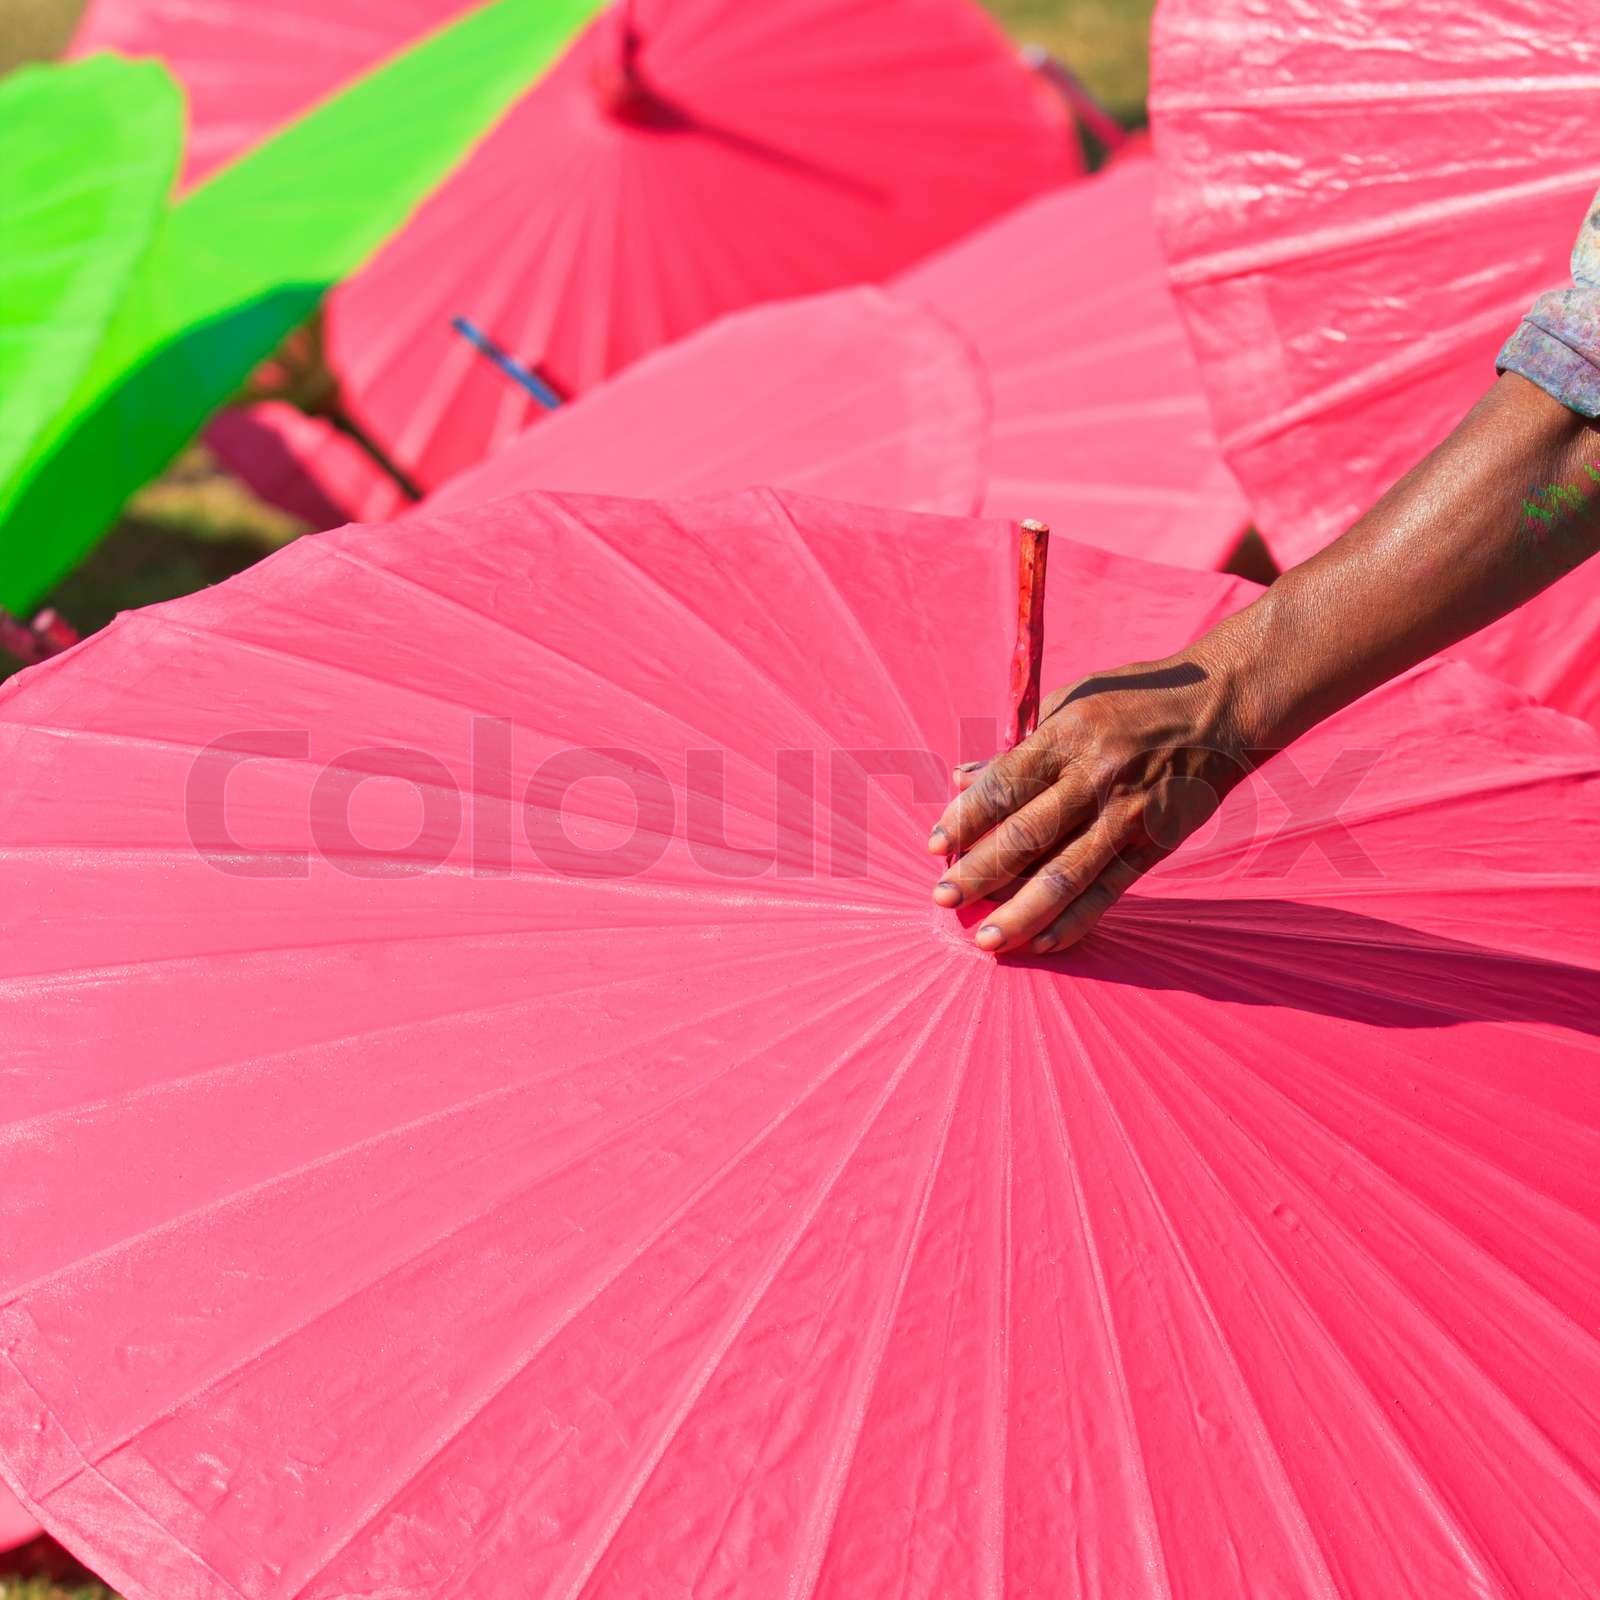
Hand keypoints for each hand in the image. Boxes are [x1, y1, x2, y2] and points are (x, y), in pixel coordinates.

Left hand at [927, 652, 1256, 954]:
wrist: (1223, 706)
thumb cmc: (1135, 699)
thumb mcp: (1071, 702)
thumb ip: (1019, 747)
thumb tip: (963, 779)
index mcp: (1067, 735)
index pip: (1003, 785)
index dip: (964, 819)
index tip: (935, 847)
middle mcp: (1096, 776)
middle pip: (1026, 835)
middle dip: (979, 872)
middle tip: (943, 899)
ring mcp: (1129, 814)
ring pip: (1066, 873)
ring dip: (1021, 912)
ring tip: (987, 942)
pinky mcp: (1157, 842)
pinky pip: (1110, 890)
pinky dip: (1076, 920)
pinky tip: (1043, 942)